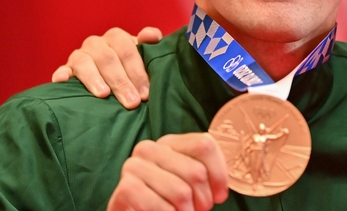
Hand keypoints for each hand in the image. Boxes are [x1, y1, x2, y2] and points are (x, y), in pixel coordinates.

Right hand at [51, 27, 161, 108]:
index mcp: (117, 37)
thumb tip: (152, 36)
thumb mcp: (143, 53)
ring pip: (85, 63)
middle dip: (121, 82)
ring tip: (104, 95)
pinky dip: (61, 74)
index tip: (145, 93)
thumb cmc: (131, 64)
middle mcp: (97, 43)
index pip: (127, 51)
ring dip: (94, 79)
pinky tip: (61, 81)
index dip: (137, 72)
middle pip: (108, 59)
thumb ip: (149, 43)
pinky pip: (62, 69)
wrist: (111, 71)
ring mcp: (80, 55)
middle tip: (132, 102)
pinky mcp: (66, 68)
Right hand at [108, 133, 228, 210]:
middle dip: (203, 200)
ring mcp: (134, 166)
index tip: (219, 196)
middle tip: (197, 210)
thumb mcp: (191, 183)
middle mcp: (150, 148)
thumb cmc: (170, 201)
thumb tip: (221, 189)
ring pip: (181, 191)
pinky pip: (160, 206)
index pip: (204, 146)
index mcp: (170, 142)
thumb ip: (206, 174)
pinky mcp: (125, 189)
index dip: (219, 175)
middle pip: (196, 171)